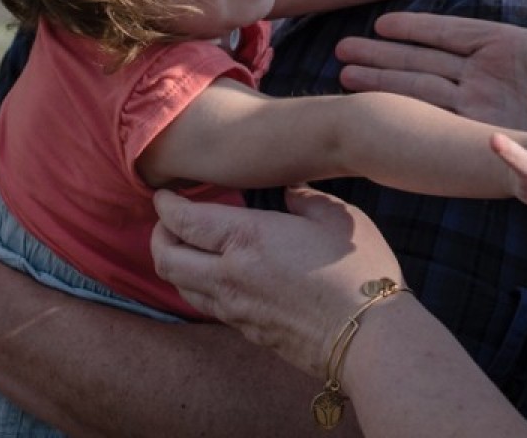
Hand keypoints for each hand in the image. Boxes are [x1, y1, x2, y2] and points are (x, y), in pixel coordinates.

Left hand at [151, 187, 402, 379]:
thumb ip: (306, 198)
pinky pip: (207, 306)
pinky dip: (199, 286)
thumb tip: (291, 191)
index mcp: (247, 239)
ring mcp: (235, 308)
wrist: (367, 335)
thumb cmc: (357, 270)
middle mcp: (229, 276)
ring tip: (189, 247)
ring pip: (181, 286)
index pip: (184, 221)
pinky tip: (220, 276)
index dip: (167, 206)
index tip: (164, 195)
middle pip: (166, 259)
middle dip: (160, 235)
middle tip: (169, 220)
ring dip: (175, 264)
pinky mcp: (247, 331)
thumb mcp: (336, 218)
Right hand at [337, 0, 526, 129]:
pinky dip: (401, 107)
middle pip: (423, 57)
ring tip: (344, 71)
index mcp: (504, 45)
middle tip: (341, 47)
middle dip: (383, 52)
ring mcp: (475, 99)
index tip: (381, 22)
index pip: (450, 32)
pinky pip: (431, 114)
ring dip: (382, 79)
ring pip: (418, 85)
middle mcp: (483, 71)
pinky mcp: (474, 127)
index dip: (416, 27)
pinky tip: (372, 103)